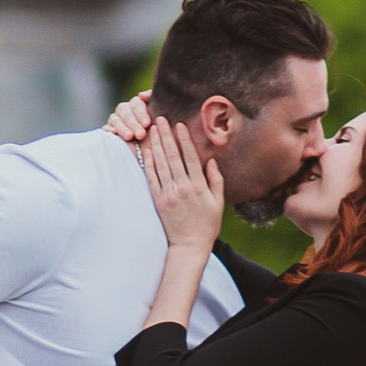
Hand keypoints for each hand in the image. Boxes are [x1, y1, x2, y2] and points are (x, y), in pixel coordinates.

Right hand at [106, 92, 154, 149]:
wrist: (153, 149)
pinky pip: (106, 129)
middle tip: (141, 134)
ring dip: (123, 128)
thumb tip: (141, 95)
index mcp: (137, 104)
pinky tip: (115, 134)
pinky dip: (110, 130)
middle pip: (125, 112)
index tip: (147, 123)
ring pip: (116, 120)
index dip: (141, 113)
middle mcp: (125, 110)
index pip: (136, 104)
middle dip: (133, 123)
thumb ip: (153, 101)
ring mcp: (115, 120)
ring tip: (130, 137)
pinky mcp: (109, 131)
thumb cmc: (159, 131)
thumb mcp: (162, 118)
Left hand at [141, 113, 225, 252]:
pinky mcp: (158, 201)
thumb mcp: (218, 203)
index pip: (190, 157)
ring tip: (153, 129)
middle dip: (166, 135)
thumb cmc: (207, 225)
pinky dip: (149, 164)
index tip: (179, 124)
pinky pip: (152, 179)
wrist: (189, 246)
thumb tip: (211, 161)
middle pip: (173, 156)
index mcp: (199, 186)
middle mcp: (183, 187)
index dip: (184, 139)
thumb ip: (216, 180)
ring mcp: (169, 194)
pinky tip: (147, 151)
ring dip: (157, 145)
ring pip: (161, 164)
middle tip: (160, 119)